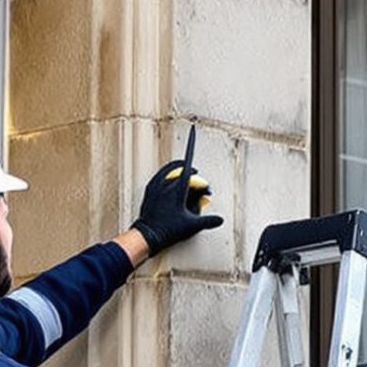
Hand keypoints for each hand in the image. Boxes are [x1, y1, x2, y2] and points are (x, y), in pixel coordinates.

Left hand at [131, 128, 222, 256]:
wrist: (147, 234)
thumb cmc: (168, 229)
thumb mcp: (191, 225)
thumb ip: (208, 221)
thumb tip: (219, 219)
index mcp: (178, 188)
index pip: (188, 165)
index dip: (191, 148)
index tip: (193, 132)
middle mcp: (166, 183)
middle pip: (182, 170)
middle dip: (192, 172)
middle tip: (198, 178)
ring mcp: (156, 186)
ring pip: (170, 171)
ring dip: (179, 171)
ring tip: (186, 178)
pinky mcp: (149, 190)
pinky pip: (160, 176)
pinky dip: (168, 176)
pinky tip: (170, 181)